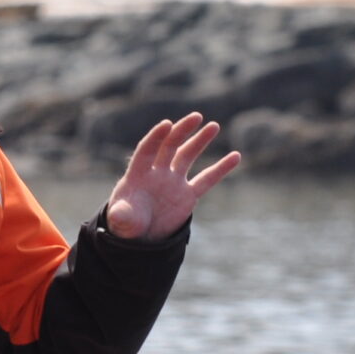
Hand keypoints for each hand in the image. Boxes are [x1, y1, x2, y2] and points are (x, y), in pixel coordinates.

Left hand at [106, 113, 241, 241]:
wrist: (140, 237)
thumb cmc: (126, 225)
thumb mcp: (122, 221)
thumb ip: (121, 215)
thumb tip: (118, 215)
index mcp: (138, 174)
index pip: (147, 150)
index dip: (156, 137)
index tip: (166, 124)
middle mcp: (157, 173)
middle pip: (170, 146)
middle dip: (182, 131)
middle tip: (197, 117)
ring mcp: (173, 181)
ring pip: (188, 156)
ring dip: (199, 141)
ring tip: (213, 126)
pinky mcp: (188, 195)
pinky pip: (207, 179)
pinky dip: (221, 168)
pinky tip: (235, 156)